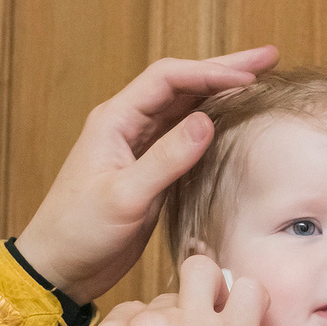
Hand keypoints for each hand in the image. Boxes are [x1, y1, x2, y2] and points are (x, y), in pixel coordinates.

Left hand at [15, 46, 278, 299]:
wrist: (59, 267)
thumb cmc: (79, 232)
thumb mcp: (125, 198)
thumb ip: (166, 160)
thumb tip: (207, 121)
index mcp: (115, 121)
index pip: (167, 80)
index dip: (209, 72)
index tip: (248, 77)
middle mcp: (128, 126)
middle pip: (180, 85)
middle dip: (223, 69)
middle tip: (267, 58)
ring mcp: (139, 148)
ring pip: (185, 109)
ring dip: (220, 94)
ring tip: (258, 81)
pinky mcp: (150, 172)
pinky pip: (184, 138)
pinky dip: (212, 125)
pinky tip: (234, 121)